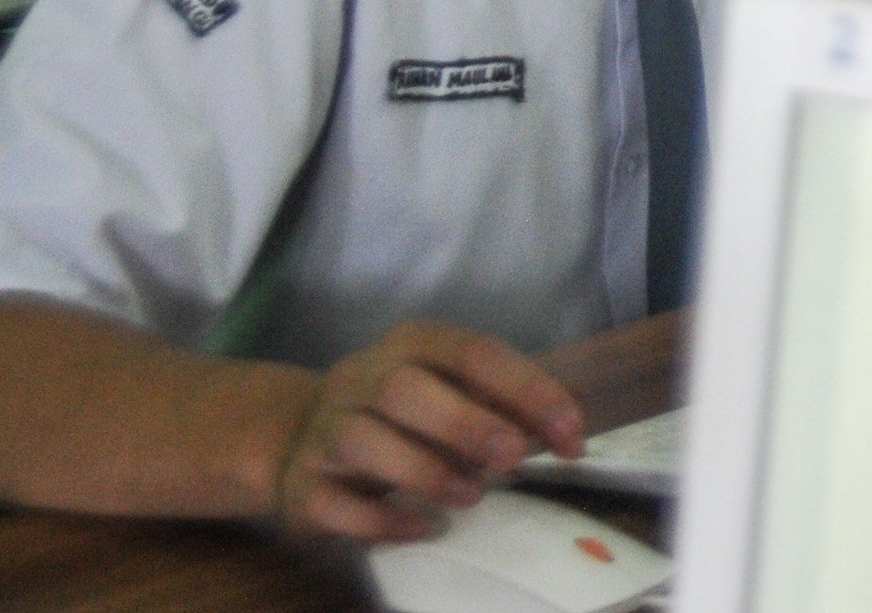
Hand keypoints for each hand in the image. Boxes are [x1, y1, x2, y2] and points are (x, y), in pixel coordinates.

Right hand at [273, 321, 580, 542]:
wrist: (301, 437)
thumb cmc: (402, 413)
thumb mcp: (451, 391)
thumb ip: (500, 404)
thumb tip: (562, 432)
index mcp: (414, 343)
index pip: (476, 353)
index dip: (528, 390)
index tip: (571, 433)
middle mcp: (362, 377)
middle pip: (406, 389)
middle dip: (467, 423)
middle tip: (514, 458)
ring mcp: (324, 429)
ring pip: (363, 440)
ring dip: (424, 470)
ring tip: (472, 495)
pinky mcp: (300, 485)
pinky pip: (333, 503)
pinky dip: (380, 518)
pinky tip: (422, 527)